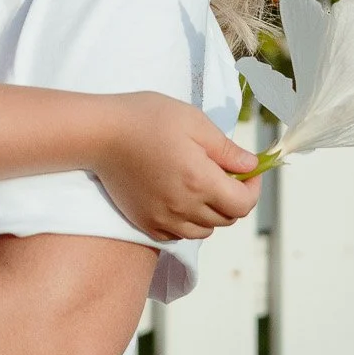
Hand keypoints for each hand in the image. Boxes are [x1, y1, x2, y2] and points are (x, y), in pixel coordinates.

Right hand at [96, 93, 259, 242]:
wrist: (100, 133)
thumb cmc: (147, 119)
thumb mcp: (194, 122)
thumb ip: (227, 150)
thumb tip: (252, 166)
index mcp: (200, 181)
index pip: (243, 204)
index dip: (253, 189)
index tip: (249, 172)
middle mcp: (184, 207)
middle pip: (226, 219)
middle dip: (234, 198)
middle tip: (225, 174)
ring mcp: (163, 218)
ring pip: (204, 230)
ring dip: (211, 213)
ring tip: (201, 186)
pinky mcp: (145, 222)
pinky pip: (178, 235)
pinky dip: (187, 223)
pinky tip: (179, 199)